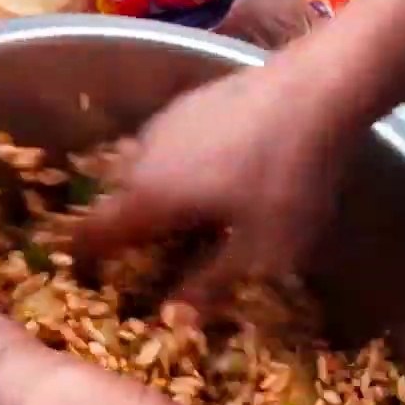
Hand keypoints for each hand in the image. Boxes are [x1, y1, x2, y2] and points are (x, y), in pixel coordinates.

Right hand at [76, 60, 362, 299]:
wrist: (317, 90)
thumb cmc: (287, 179)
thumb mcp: (260, 250)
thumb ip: (213, 283)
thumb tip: (178, 315)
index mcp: (147, 197)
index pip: (92, 232)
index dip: (88, 256)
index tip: (94, 271)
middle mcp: (142, 157)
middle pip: (116, 198)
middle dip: (127, 225)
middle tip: (156, 250)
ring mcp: (166, 122)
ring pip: (142, 167)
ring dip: (154, 191)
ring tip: (189, 213)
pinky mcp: (192, 100)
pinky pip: (169, 143)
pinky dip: (178, 163)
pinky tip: (215, 171)